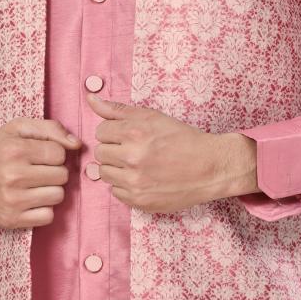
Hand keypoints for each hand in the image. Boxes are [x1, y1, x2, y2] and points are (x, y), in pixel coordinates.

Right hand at [0, 118, 81, 228]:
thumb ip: (50, 129)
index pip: (60, 154)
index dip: (53, 153)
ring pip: (58, 196)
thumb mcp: (17, 128)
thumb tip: (77, 144)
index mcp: (15, 150)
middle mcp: (13, 176)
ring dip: (51, 189)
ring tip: (35, 184)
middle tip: (37, 169)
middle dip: (54, 171)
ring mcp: (12, 201)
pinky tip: (31, 199)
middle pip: (62, 176)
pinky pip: (48, 216)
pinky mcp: (11, 220)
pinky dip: (43, 208)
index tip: (40, 154)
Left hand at [85, 93, 257, 213]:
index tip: (130, 136)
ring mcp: (134, 182)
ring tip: (139, 165)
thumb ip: (117, 110)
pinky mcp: (139, 201)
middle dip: (115, 150)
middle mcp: (132, 157)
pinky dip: (126, 186)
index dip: (115, 133)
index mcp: (134, 132)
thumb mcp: (152, 117)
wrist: (210, 167)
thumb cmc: (183, 139)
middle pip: (101, 153)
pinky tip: (143, 179)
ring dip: (117, 169)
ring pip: (105, 173)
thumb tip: (90, 99)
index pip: (101, 131)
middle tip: (136, 150)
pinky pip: (116, 192)